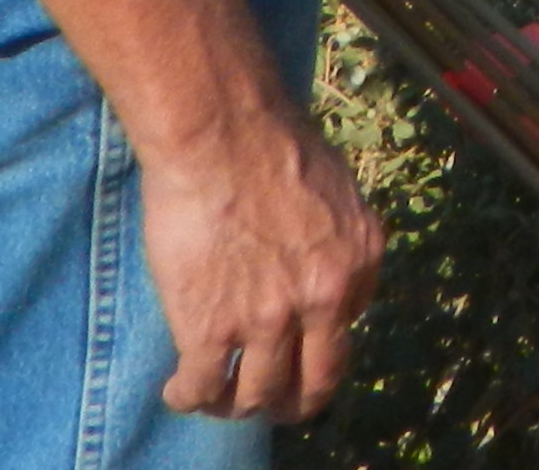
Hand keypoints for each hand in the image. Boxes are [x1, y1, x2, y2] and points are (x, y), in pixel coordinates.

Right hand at [145, 112, 382, 419]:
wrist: (222, 133)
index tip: (294, 346)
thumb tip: (324, 273)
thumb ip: (335, 239)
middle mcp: (324, 298)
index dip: (316, 345)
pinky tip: (179, 389)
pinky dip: (189, 397)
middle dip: (293, 403)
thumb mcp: (336, 191)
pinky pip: (202, 388)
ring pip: (256, 396)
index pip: (346, 331)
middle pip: (314, 384)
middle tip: (273, 404)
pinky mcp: (210, 328)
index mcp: (360, 262)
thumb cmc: (271, 144)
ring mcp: (268, 319)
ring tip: (216, 396)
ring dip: (235, 405)